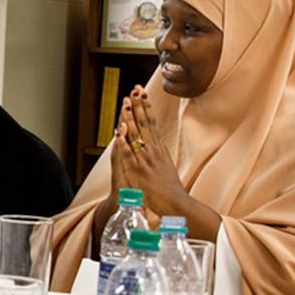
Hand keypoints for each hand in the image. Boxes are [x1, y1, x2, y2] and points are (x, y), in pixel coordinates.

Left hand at [113, 86, 181, 219]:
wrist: (176, 205)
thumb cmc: (169, 189)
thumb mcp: (165, 166)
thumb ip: (159, 154)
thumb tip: (156, 143)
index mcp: (158, 149)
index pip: (151, 123)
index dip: (145, 108)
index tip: (141, 93)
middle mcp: (153, 151)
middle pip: (145, 124)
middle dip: (139, 106)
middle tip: (135, 89)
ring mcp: (145, 160)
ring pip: (136, 135)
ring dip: (130, 118)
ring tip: (126, 102)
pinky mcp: (137, 171)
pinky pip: (128, 154)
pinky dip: (123, 142)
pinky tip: (119, 131)